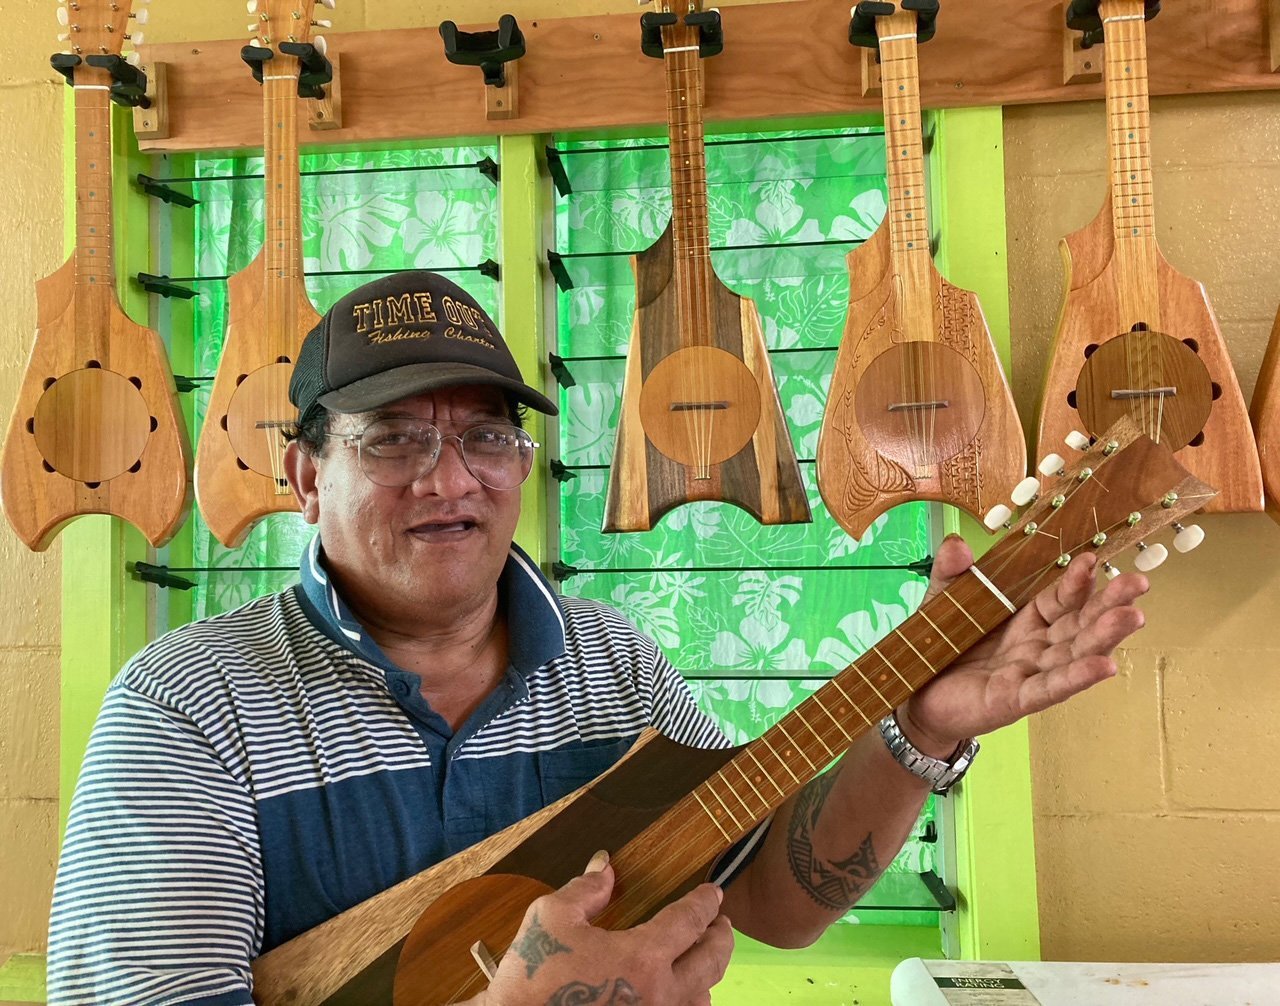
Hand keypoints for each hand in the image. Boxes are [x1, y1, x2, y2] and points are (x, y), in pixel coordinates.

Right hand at [477, 853, 732, 1005]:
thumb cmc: (532, 977)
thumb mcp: (552, 917)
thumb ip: (586, 889)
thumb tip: (604, 865)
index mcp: (642, 957)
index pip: (689, 921)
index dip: (705, 903)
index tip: (713, 893)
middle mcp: (660, 993)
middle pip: (711, 962)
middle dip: (721, 937)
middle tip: (721, 923)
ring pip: (702, 998)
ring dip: (708, 974)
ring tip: (704, 958)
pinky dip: (690, 1002)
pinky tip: (682, 994)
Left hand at [900, 534, 1148, 753]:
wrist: (916, 697)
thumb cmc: (940, 649)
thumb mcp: (942, 602)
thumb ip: (951, 574)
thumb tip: (957, 542)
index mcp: (1025, 621)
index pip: (1060, 598)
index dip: (1076, 581)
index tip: (1092, 559)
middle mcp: (1037, 647)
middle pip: (1080, 624)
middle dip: (1110, 604)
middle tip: (1138, 582)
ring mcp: (1030, 674)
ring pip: (1075, 654)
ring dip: (1104, 636)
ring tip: (1133, 616)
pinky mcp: (1015, 700)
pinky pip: (1051, 688)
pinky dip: (1077, 678)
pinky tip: (1105, 666)